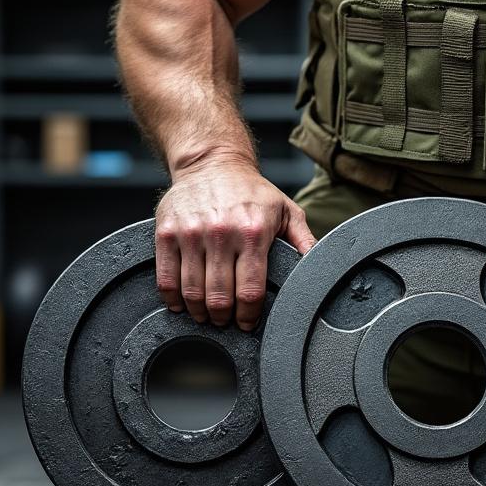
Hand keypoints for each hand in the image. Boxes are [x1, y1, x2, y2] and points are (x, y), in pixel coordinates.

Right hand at [154, 155, 315, 329]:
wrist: (211, 162)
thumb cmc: (251, 190)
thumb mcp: (286, 211)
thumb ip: (304, 241)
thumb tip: (319, 268)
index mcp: (253, 232)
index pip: (250, 291)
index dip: (249, 316)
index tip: (247, 323)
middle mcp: (221, 233)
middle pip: (219, 297)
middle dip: (224, 318)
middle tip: (226, 321)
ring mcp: (190, 233)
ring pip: (192, 292)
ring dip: (199, 312)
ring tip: (206, 315)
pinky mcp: (166, 232)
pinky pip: (166, 278)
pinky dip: (173, 299)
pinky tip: (182, 304)